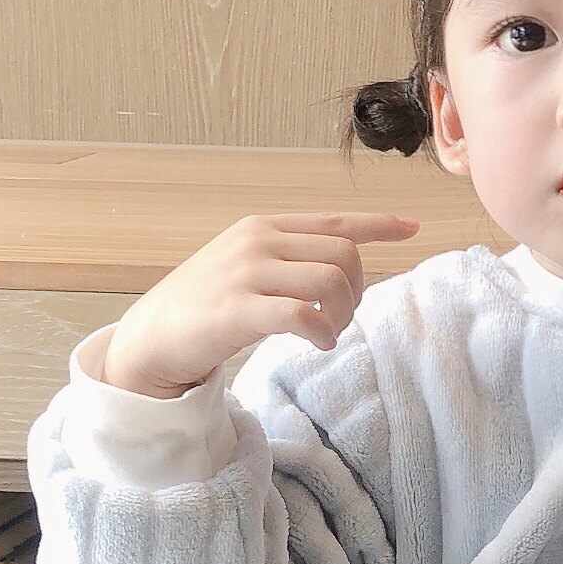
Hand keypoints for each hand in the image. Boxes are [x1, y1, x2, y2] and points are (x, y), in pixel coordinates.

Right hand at [101, 211, 419, 398]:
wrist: (151, 338)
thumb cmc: (205, 305)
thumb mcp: (247, 266)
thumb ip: (290, 258)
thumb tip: (345, 264)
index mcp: (265, 227)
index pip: (335, 220)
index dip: (378, 225)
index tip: (411, 226)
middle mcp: (258, 241)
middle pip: (345, 253)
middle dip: (357, 290)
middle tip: (339, 318)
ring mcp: (245, 272)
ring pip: (331, 281)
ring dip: (342, 314)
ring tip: (326, 333)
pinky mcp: (235, 309)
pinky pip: (301, 314)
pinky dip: (321, 331)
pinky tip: (317, 343)